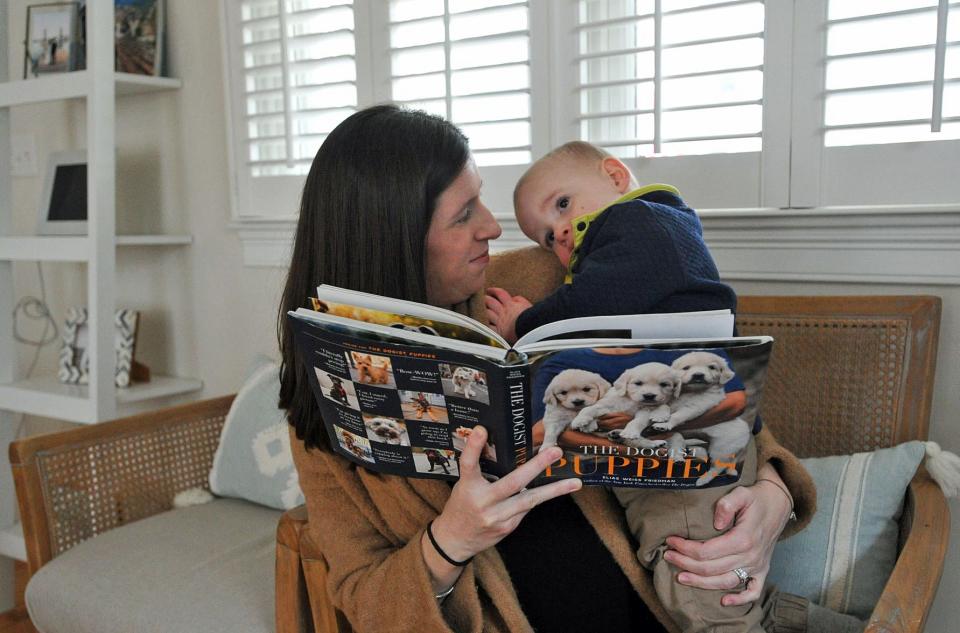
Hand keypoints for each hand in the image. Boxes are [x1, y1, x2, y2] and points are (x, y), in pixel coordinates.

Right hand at [424, 426, 580, 588]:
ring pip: (529, 500)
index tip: (481, 429)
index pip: (469, 464)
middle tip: (555, 452)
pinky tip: (551, 490)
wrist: (455, 540)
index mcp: (467, 488)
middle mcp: (482, 502)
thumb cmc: (461, 506)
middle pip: (512, 483)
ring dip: (554, 490)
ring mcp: (497, 517)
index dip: (474, 447)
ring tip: (575, 482)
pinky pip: (526, 508)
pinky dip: (537, 496)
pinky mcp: (507, 527)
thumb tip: (507, 452)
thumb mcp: (464, 486)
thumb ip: (481, 472)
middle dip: (536, 466)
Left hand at [485, 287, 532, 344]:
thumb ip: (519, 299)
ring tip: (480, 309)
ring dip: (483, 310)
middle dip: (485, 299)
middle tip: (482, 299)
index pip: (499, 293)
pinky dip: (485, 325)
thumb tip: (513, 298)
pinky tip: (483, 324)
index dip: (493, 290)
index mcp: (510, 304)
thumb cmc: (531, 317)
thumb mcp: (527, 304)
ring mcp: (499, 321)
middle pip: (489, 301)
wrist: (531, 329)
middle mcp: (503, 311)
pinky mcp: (498, 332)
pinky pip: (489, 327)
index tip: (489, 290)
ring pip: (487, 313)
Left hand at [662, 463, 791, 605]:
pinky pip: (753, 591)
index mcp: (743, 539)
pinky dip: (740, 600)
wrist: (778, 504)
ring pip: (725, 582)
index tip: (671, 541)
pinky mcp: (762, 570)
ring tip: (681, 577)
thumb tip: (716, 523)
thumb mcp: (741, 494)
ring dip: (701, 583)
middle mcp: (750, 556)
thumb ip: (727, 504)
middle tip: (668, 556)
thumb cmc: (756, 498)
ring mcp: (757, 565)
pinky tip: (724, 602)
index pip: (707, 551)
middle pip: (711, 568)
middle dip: (685, 563)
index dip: (685, 548)